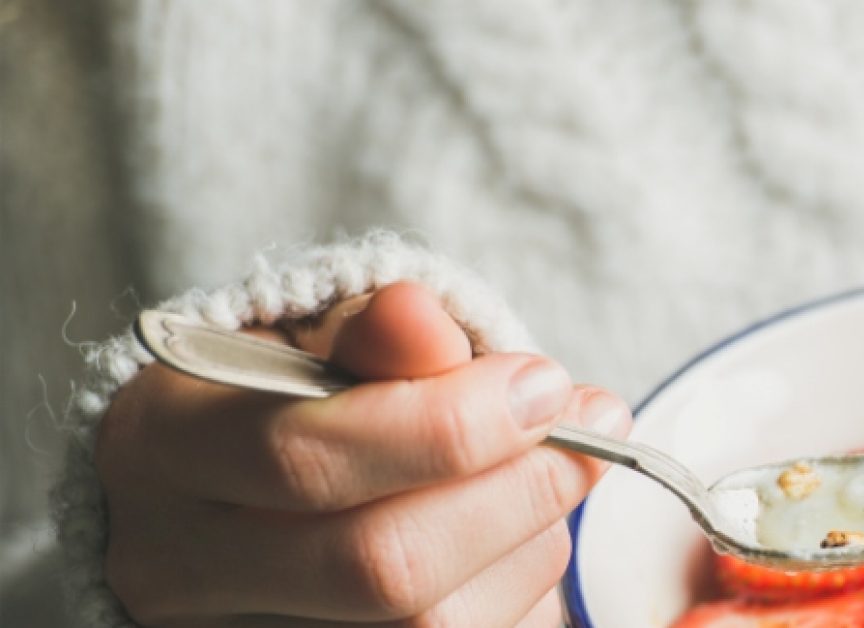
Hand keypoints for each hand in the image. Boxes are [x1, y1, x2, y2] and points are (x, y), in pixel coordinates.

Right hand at [97, 282, 630, 626]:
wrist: (232, 494)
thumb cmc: (283, 400)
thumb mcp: (316, 340)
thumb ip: (376, 333)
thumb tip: (424, 321)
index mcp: (160, 444)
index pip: (305, 458)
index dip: (449, 426)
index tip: (544, 383)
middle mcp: (177, 563)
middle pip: (377, 565)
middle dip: (514, 493)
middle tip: (589, 433)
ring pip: (425, 625)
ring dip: (527, 546)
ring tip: (556, 477)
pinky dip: (513, 591)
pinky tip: (518, 540)